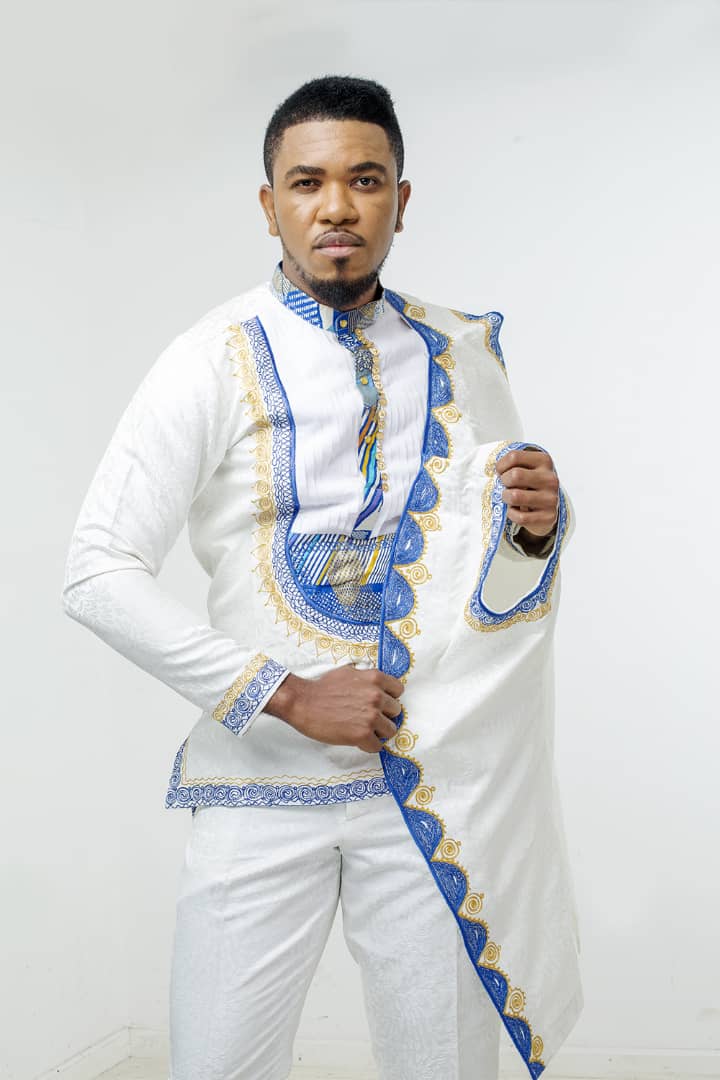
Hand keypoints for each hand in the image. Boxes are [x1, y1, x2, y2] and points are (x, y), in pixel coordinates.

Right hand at [265, 667, 403, 753]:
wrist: (303, 702)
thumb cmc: (322, 688)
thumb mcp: (349, 672)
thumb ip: (367, 679)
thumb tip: (378, 687)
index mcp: (375, 678)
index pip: (398, 691)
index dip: (389, 698)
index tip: (380, 704)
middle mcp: (377, 696)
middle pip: (396, 711)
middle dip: (384, 715)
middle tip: (368, 718)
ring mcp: (371, 716)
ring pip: (391, 730)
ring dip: (378, 732)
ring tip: (363, 730)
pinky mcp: (363, 734)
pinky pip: (378, 746)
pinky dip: (368, 745)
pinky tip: (356, 740)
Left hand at [495, 447, 558, 538]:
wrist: (548, 506)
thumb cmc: (531, 484)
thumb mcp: (526, 468)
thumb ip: (512, 465)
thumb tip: (491, 472)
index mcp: (544, 461)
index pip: (514, 457)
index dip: (501, 465)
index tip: (501, 472)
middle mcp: (550, 479)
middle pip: (515, 475)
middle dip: (504, 481)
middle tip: (505, 486)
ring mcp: (551, 499)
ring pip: (516, 496)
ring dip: (506, 498)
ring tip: (509, 498)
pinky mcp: (549, 517)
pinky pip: (521, 517)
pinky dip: (512, 514)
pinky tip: (515, 510)